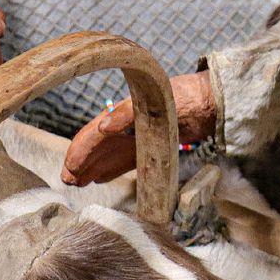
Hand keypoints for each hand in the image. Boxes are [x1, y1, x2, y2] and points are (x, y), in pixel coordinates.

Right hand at [63, 71, 216, 185]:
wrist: (212, 102)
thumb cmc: (184, 97)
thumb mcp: (155, 102)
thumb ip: (127, 113)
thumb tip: (102, 127)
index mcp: (124, 111)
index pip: (96, 133)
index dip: (81, 150)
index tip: (69, 169)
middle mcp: (128, 124)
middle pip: (99, 146)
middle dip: (82, 163)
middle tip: (67, 181)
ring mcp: (140, 136)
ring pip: (110, 155)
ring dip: (94, 168)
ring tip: (79, 183)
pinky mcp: (153, 146)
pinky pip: (127, 160)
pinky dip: (113, 169)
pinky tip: (101, 178)